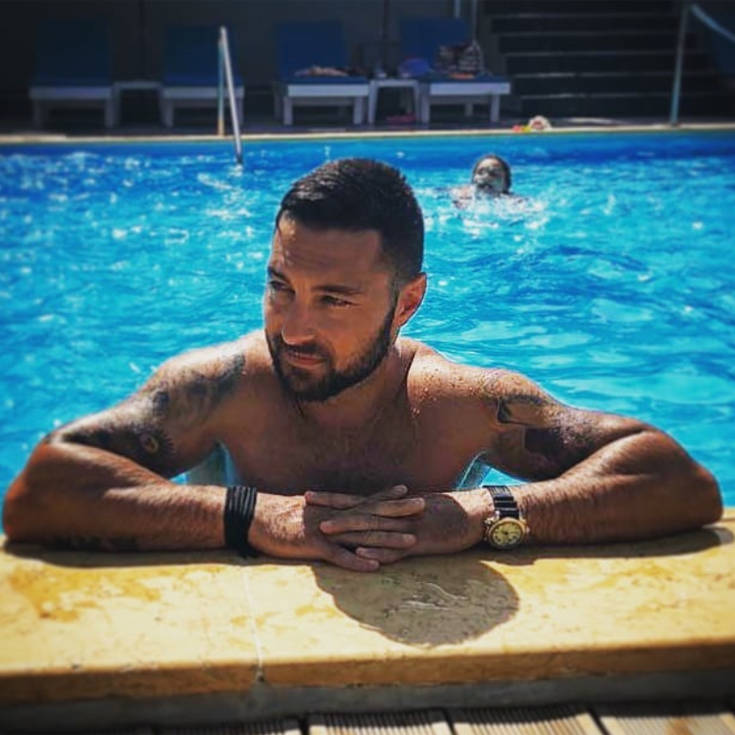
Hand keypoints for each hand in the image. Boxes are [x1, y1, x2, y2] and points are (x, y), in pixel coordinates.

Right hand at [247, 490, 419, 571]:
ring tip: (410, 542)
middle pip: (372, 513)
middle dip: (398, 511)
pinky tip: (375, 567)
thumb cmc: (278, 516)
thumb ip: (324, 514)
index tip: (409, 492)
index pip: (365, 501)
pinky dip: (357, 562)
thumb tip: (336, 518)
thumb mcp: (305, 512)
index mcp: (333, 509)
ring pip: (362, 535)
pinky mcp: (314, 546)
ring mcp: (326, 531)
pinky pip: (339, 556)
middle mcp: (334, 516)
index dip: (387, 497)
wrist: (254, 516)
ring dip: (387, 539)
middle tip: (424, 507)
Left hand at [311, 487, 490, 565]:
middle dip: (332, 508)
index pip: (358, 500)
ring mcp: (407, 527)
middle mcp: (396, 514)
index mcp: (394, 506)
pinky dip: (378, 550)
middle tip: (305, 506)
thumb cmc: (448, 514)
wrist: (476, 513)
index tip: (310, 494)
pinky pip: (396, 548)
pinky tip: (361, 553)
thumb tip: (377, 520)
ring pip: (373, 528)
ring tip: (325, 531)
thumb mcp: (418, 511)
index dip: (333, 498)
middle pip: (359, 509)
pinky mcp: (420, 542)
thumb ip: (396, 516)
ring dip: (348, 529)